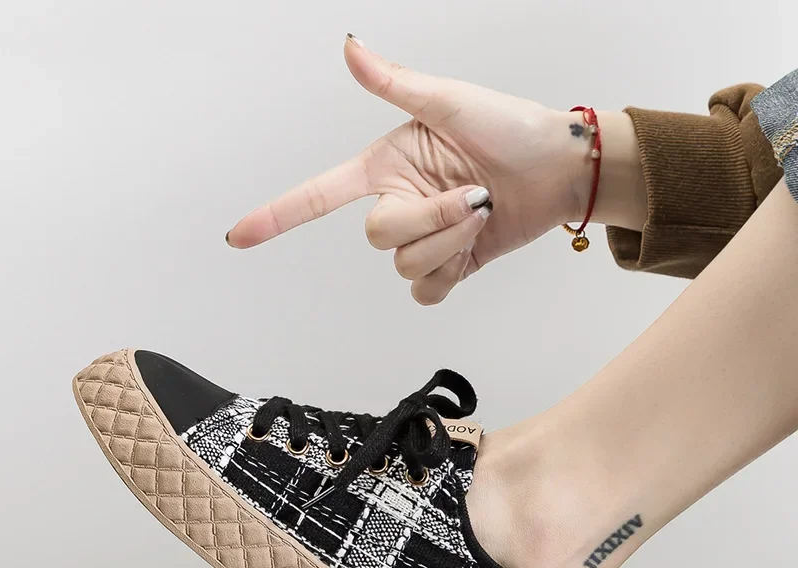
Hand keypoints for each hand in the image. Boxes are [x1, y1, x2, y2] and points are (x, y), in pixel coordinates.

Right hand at [226, 35, 591, 304]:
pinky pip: (426, 291)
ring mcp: (423, 239)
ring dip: (450, 240)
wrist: (559, 170)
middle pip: (377, 237)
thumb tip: (350, 46)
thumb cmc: (510, 126)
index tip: (238, 237)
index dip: (278, 215)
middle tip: (472, 194)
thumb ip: (395, 82)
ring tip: (482, 210)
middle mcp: (398, 204)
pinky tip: (474, 245)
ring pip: (405, 266)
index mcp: (386, 167)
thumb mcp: (450, 99)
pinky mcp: (448, 265)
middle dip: (428, 220)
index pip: (320, 194)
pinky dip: (451, 271)